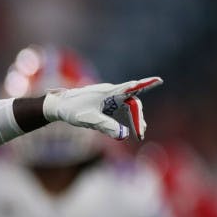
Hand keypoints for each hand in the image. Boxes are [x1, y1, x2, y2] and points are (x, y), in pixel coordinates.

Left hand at [43, 78, 161, 140]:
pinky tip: (131, 128)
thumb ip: (106, 127)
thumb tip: (124, 136)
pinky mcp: (104, 102)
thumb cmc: (72, 110)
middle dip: (138, 118)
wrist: (57, 106)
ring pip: (128, 106)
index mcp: (108, 93)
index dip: (146, 84)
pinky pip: (121, 108)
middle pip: (132, 103)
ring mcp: (108, 97)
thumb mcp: (89, 120)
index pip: (131, 88)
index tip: (159, 80)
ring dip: (135, 119)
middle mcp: (110, 93)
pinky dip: (127, 117)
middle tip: (141, 134)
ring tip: (140, 133)